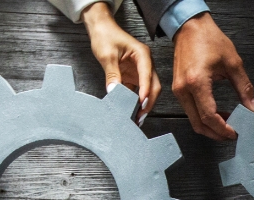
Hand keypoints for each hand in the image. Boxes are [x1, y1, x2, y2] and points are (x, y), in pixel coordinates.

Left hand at [82, 2, 159, 125]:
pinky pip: (137, 90)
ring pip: (147, 90)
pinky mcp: (133, 75)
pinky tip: (129, 109)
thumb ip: (112, 74)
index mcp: (142, 55)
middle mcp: (145, 63)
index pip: (148, 76)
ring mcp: (140, 70)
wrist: (100, 28)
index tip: (141, 104)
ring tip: (136, 117)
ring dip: (143, 104)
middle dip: (148, 102)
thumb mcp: (107, 56)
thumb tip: (114, 92)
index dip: (145, 91)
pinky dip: (134, 100)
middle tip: (140, 116)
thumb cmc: (105, 35)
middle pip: (153, 86)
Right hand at [172, 12, 253, 139]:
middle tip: (231, 134)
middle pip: (198, 124)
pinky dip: (203, 117)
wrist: (190, 27)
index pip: (209, 116)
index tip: (235, 132)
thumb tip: (252, 108)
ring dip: (209, 126)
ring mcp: (178, 91)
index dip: (223, 129)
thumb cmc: (208, 39)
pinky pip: (190, 111)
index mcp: (197, 82)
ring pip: (193, 120)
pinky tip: (217, 113)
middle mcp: (184, 89)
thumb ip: (244, 88)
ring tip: (227, 124)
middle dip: (216, 133)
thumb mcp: (233, 63)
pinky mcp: (178, 89)